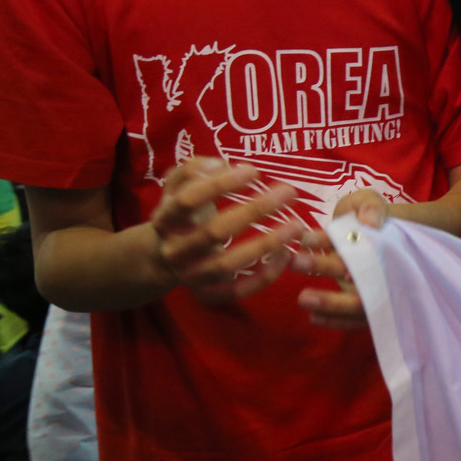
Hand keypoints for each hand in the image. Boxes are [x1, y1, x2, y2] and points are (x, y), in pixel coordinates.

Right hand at [148, 158, 303, 304]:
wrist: (164, 255)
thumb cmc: (183, 212)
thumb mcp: (178, 186)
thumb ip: (195, 169)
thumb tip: (222, 165)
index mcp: (165, 219)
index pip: (188, 200)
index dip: (220, 185)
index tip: (253, 170)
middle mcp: (174, 250)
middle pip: (214, 232)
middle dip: (254, 211)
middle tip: (288, 192)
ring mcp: (190, 276)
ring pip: (227, 265)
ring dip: (265, 245)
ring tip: (296, 227)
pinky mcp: (208, 294)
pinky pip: (237, 291)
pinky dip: (263, 278)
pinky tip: (285, 256)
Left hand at [293, 188, 388, 329]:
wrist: (371, 226)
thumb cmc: (367, 213)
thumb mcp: (369, 200)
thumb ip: (370, 206)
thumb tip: (370, 223)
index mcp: (387, 247)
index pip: (374, 260)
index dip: (357, 265)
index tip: (330, 261)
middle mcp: (384, 272)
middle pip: (364, 287)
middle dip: (336, 292)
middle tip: (302, 289)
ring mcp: (375, 289)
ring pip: (359, 304)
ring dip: (331, 304)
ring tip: (302, 299)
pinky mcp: (365, 301)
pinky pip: (355, 318)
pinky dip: (335, 319)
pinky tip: (312, 317)